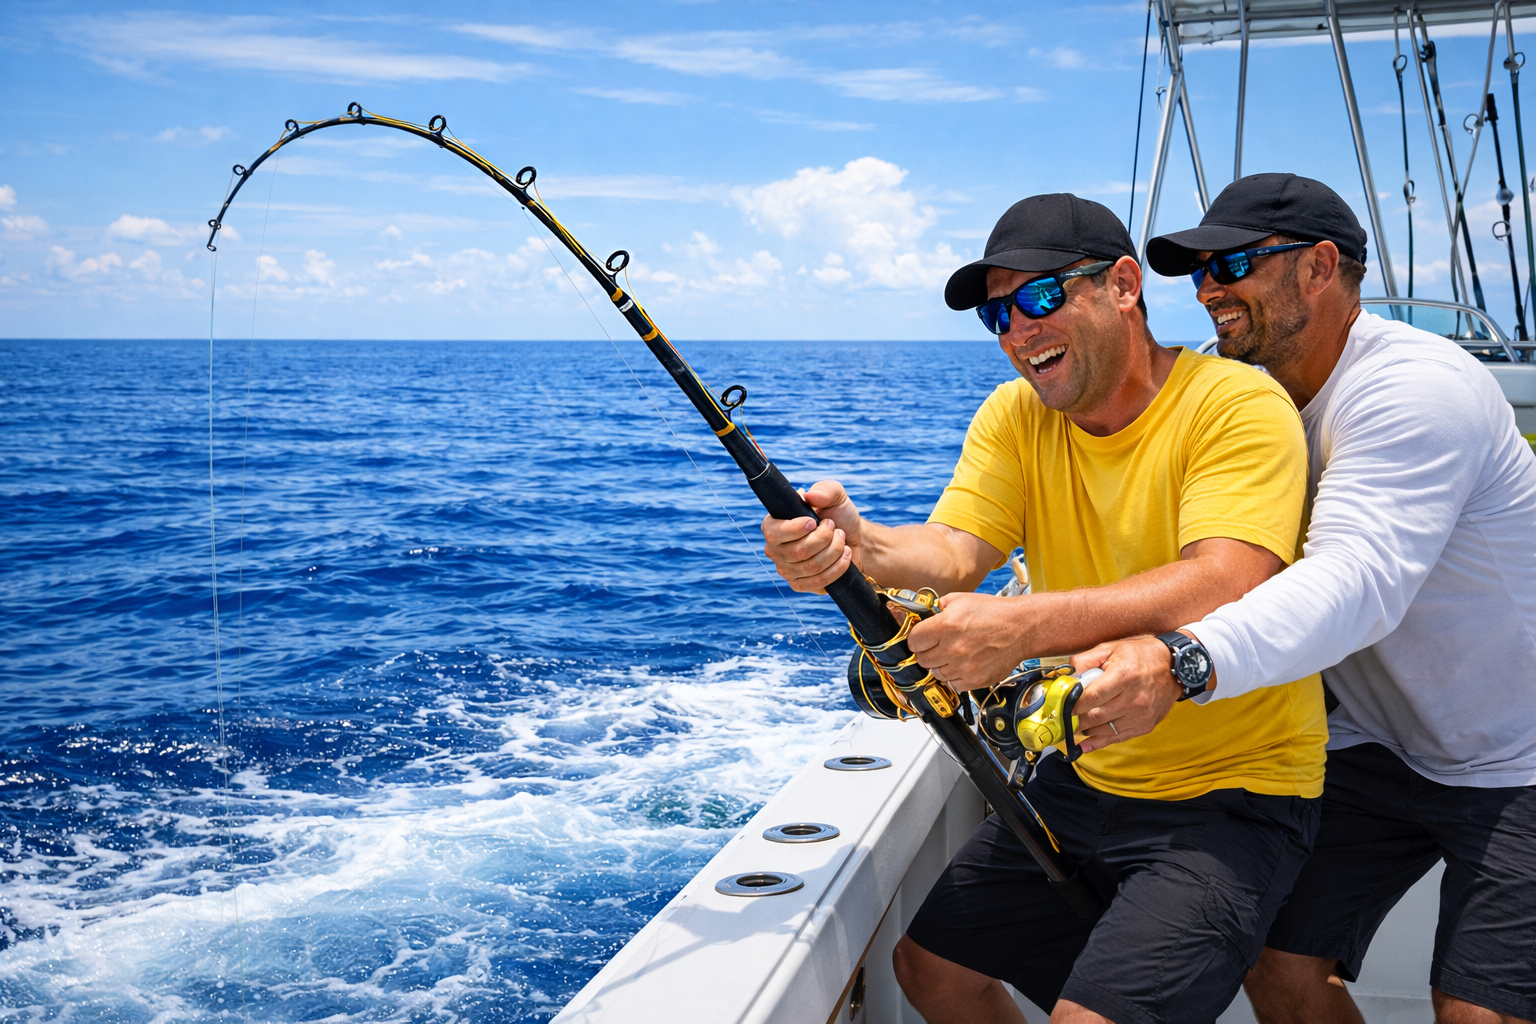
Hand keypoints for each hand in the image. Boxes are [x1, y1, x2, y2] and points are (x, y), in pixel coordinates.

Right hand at [760, 480, 863, 592]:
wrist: (854, 539)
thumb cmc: (839, 515)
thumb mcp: (835, 496)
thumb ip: (824, 490)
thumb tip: (809, 496)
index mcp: (774, 525)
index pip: (773, 532)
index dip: (795, 529)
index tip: (814, 521)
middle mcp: (775, 549)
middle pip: (798, 551)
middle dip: (824, 538)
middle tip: (834, 528)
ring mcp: (786, 570)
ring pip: (811, 566)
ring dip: (834, 550)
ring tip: (841, 539)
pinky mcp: (800, 585)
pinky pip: (818, 582)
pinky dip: (837, 568)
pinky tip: (844, 556)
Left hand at [904, 591, 1032, 691]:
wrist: (1021, 628)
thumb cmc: (993, 612)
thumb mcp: (961, 599)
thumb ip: (938, 607)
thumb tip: (924, 615)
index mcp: (945, 625)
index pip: (913, 641)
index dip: (917, 638)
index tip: (922, 638)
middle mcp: (952, 648)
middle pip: (922, 659)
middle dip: (927, 652)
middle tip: (938, 646)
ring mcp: (963, 667)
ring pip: (937, 673)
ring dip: (942, 665)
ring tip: (954, 654)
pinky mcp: (975, 680)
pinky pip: (953, 684)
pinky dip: (956, 676)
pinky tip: (964, 664)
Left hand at [1068, 635, 1183, 752]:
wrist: (1175, 667)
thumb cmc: (1141, 655)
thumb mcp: (1112, 648)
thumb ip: (1086, 659)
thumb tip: (1067, 673)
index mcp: (1124, 676)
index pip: (1093, 696)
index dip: (1074, 704)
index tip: (1062, 706)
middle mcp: (1134, 698)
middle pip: (1096, 716)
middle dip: (1076, 719)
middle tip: (1063, 717)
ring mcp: (1141, 715)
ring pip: (1104, 729)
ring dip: (1085, 730)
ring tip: (1073, 725)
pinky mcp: (1145, 725)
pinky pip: (1117, 738)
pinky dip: (1098, 743)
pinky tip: (1083, 745)